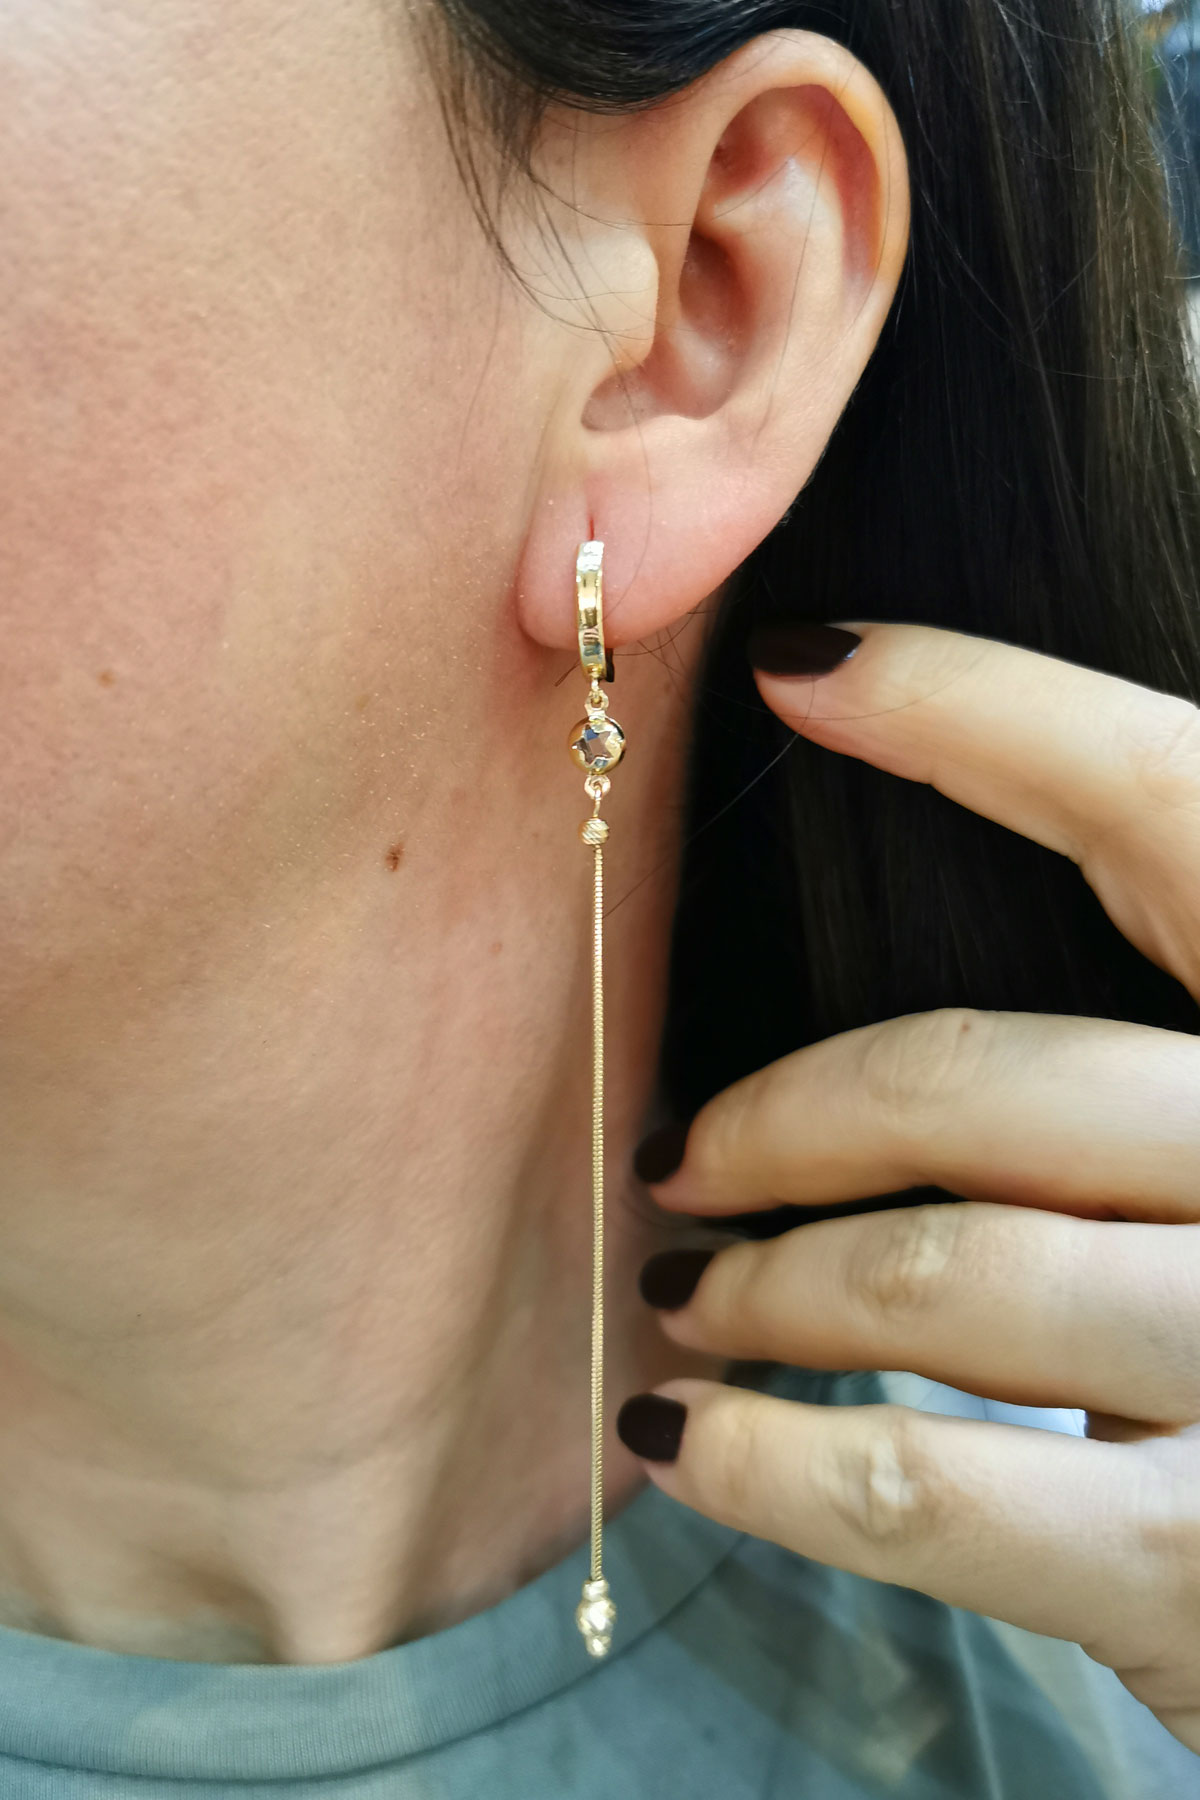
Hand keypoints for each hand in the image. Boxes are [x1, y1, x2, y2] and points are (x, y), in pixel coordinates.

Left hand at [621, 623, 1199, 1753]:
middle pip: (992, 1078)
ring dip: (766, 1285)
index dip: (989, 715)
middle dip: (793, 1116)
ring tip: (688, 1300)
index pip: (1177, 807)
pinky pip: (928, 1489)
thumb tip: (873, 864)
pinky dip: (770, 1460)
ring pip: (943, 1275)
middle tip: (683, 1158)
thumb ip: (1111, 1055)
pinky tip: (686, 1444)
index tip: (797, 662)